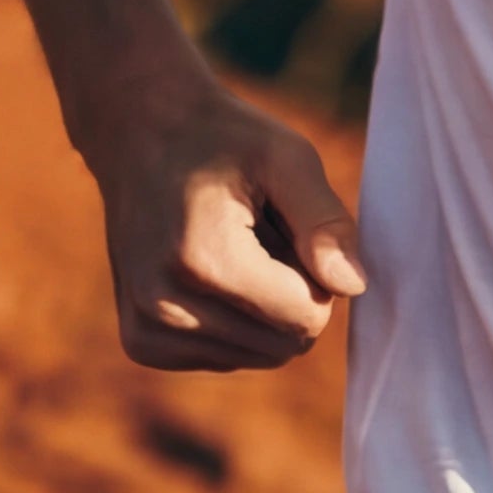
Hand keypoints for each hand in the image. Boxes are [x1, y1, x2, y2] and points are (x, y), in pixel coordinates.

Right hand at [79, 69, 366, 371]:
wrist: (139, 135)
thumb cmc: (223, 140)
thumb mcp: (286, 157)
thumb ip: (324, 221)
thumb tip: (353, 286)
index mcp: (204, 261)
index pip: (307, 318)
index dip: (318, 273)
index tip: (288, 226)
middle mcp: (165, 308)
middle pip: (285, 344)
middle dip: (292, 293)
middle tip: (261, 235)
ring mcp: (147, 332)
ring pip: (260, 356)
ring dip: (263, 308)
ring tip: (233, 247)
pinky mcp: (141, 344)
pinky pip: (227, 357)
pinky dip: (235, 321)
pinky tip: (209, 269)